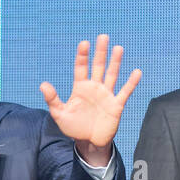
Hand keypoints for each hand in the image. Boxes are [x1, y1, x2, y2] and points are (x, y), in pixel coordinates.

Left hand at [40, 36, 140, 164]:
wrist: (89, 142)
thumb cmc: (74, 127)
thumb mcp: (60, 114)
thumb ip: (53, 99)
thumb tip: (43, 85)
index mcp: (80, 88)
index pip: (81, 67)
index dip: (82, 55)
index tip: (84, 43)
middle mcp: (94, 88)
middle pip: (98, 66)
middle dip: (100, 52)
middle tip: (103, 36)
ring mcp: (106, 95)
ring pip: (111, 75)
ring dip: (115, 62)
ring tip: (118, 48)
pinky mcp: (116, 105)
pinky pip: (125, 92)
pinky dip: (131, 83)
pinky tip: (136, 72)